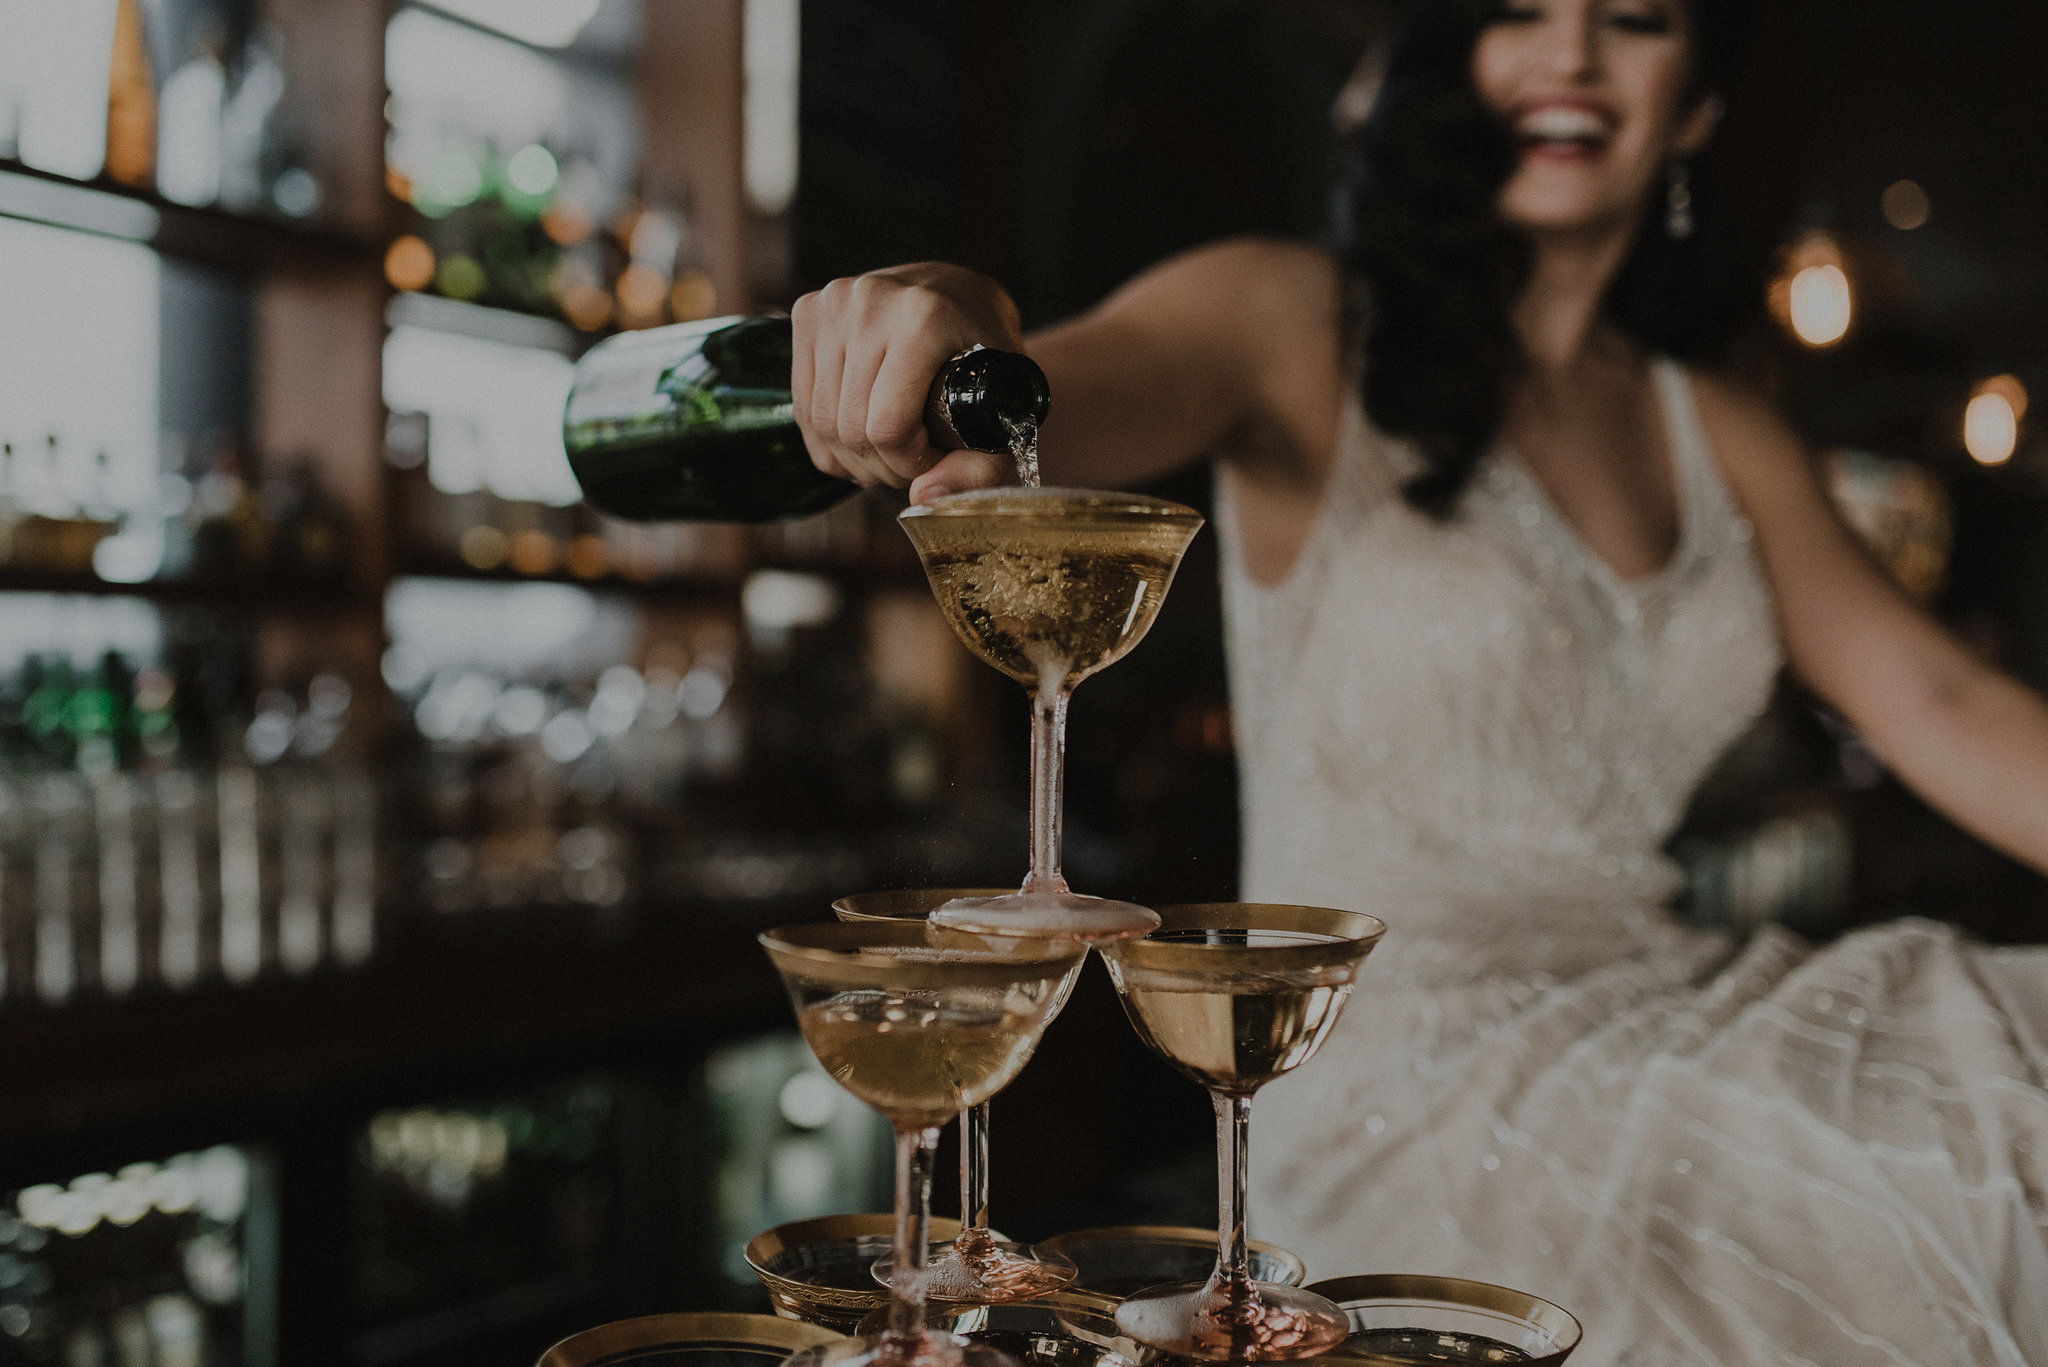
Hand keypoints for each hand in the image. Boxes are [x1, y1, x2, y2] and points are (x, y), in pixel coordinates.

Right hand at [790, 263, 1025, 499]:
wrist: (958, 295)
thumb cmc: (984, 358)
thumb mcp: (1003, 411)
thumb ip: (979, 468)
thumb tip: (923, 498)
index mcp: (924, 317)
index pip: (888, 424)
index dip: (908, 462)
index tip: (933, 458)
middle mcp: (871, 302)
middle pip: (851, 427)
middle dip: (881, 465)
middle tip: (910, 462)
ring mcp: (833, 304)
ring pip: (821, 421)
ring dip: (853, 457)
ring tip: (888, 451)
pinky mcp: (807, 312)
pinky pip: (802, 404)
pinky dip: (828, 439)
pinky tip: (859, 438)